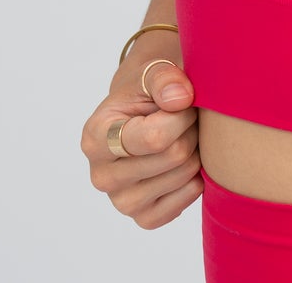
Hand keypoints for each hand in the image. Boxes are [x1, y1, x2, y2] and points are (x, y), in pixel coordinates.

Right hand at [81, 55, 200, 229]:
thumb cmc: (146, 93)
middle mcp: (101, 176)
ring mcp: (121, 202)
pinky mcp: (143, 218)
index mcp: (95, 138)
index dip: (181, 116)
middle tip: (185, 118)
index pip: (155, 137)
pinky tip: (183, 161)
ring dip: (195, 151)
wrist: (143, 116)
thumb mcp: (151, 73)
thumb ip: (165, 79)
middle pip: (174, 156)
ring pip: (183, 176)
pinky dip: (194, 179)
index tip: (182, 102)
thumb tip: (181, 99)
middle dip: (190, 130)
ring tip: (183, 136)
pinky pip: (184, 201)